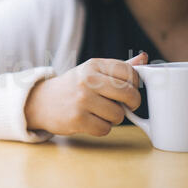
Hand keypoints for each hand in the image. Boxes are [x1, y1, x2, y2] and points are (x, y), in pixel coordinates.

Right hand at [25, 53, 147, 135]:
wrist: (42, 102)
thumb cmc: (74, 86)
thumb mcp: (92, 71)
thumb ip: (118, 67)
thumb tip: (144, 58)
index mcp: (93, 65)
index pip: (129, 72)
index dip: (135, 84)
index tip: (129, 89)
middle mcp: (88, 80)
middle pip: (129, 94)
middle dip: (132, 103)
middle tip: (125, 106)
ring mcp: (82, 100)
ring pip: (118, 115)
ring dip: (114, 118)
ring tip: (102, 113)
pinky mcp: (77, 119)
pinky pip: (105, 129)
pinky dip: (102, 128)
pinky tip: (92, 121)